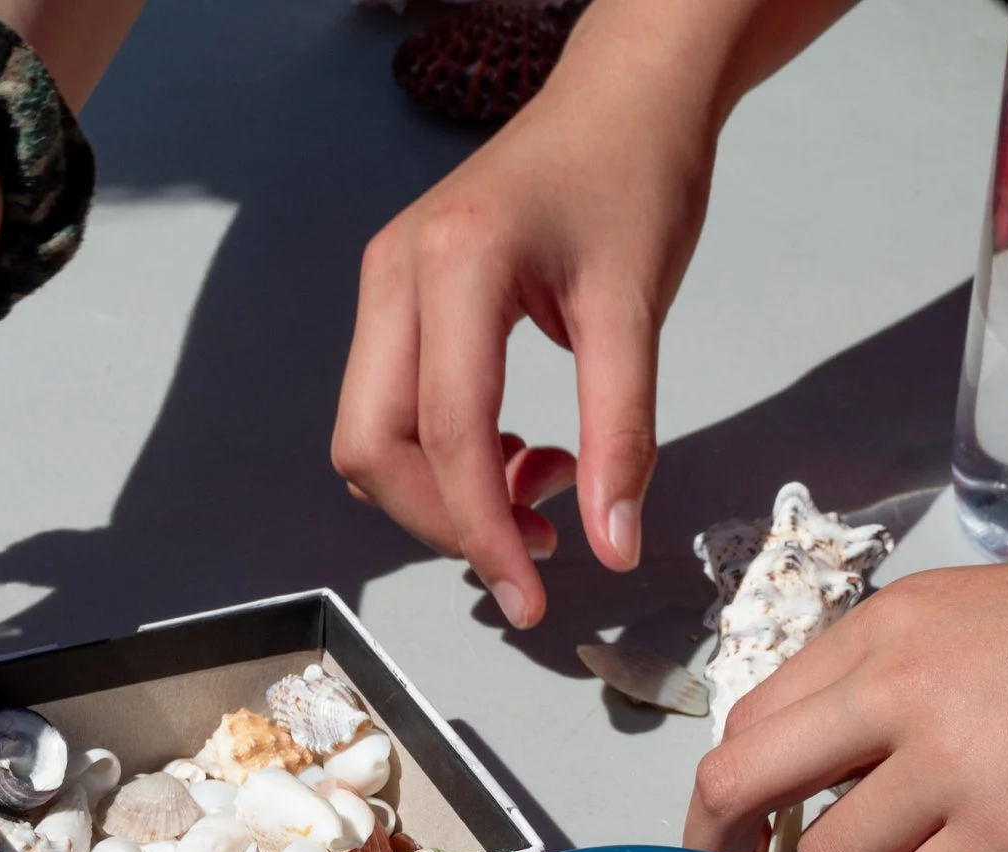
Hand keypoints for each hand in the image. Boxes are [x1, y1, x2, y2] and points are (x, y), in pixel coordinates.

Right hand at [331, 53, 715, 626]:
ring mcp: (385, 286)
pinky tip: (523, 452)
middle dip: (446, 521)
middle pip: (372, 446)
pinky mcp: (397, 300)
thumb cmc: (634, 176)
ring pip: (371, 437)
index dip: (482, 530)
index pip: (444, 434)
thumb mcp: (636, 308)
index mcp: (453, 264)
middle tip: (539, 551)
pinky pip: (391, 409)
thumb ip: (622, 435)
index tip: (531, 596)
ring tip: (546, 489)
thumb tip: (613, 546)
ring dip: (446, 493)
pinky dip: (447, 457)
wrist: (623, 98)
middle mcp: (395, 274)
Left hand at [680, 528, 1007, 851]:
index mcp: (886, 626)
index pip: (751, 717)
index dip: (736, 786)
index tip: (748, 825)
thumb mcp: (987, 617)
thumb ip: (905, 678)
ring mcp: (948, 762)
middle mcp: (894, 685)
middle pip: (738, 786)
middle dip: (726, 850)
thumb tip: (850, 757)